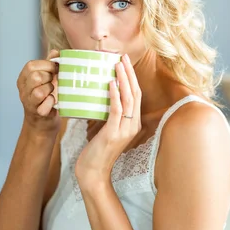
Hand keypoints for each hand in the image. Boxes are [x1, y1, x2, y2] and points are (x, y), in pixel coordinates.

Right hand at [17, 49, 59, 134]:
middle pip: (35, 77)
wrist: (44, 122)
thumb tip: (56, 51)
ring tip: (52, 93)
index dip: (46, 65)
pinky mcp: (37, 114)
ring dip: (50, 91)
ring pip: (39, 92)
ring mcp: (28, 103)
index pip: (31, 66)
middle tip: (53, 82)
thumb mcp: (47, 78)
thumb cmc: (47, 96)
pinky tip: (53, 103)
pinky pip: (44, 107)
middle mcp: (23, 90)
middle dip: (49, 78)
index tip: (55, 69)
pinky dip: (51, 103)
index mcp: (24, 78)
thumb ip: (50, 64)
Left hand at [75, 54, 141, 183]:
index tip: (124, 62)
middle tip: (123, 57)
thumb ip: (109, 115)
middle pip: (135, 93)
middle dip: (129, 73)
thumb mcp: (106, 130)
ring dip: (123, 79)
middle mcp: (133, 125)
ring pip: (128, 99)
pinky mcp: (113, 133)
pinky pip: (116, 110)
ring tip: (117, 64)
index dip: (132, 78)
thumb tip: (102, 96)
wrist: (93, 173)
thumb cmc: (96, 152)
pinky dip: (114, 95)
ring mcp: (125, 130)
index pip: (136, 96)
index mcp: (133, 124)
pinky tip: (110, 83)